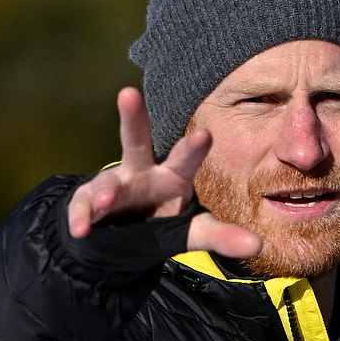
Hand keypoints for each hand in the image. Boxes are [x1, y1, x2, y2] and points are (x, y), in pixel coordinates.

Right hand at [67, 87, 261, 258]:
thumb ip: (221, 237)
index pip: (185, 159)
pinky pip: (84, 208)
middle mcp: (142, 173)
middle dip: (132, 118)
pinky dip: (81, 217)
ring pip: (107, 182)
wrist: (122, 235)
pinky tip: (80, 229)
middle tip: (128, 94)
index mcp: (173, 175)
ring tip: (106, 201)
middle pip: (136, 142)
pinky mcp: (90, 203)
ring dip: (105, 191)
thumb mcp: (193, 232)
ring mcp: (114, 186)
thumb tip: (258, 247)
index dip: (193, 148)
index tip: (204, 134)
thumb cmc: (162, 220)